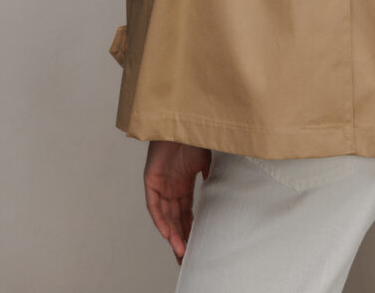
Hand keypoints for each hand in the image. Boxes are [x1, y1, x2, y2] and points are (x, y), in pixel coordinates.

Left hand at [143, 140, 211, 264]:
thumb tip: (223, 192)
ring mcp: (161, 184)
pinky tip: (168, 233)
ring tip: (180, 251)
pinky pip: (154, 205)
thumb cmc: (196, 135)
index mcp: (184, 182)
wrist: (182, 118)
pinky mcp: (151, 180)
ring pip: (165, 216)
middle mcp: (171, 186)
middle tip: (186, 256)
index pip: (186, 212)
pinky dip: (160, 220)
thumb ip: (211, 177)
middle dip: (181, 238)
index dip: (190, 229)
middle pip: (175, 218)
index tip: (196, 245)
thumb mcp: (208, 160)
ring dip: (172, 234)